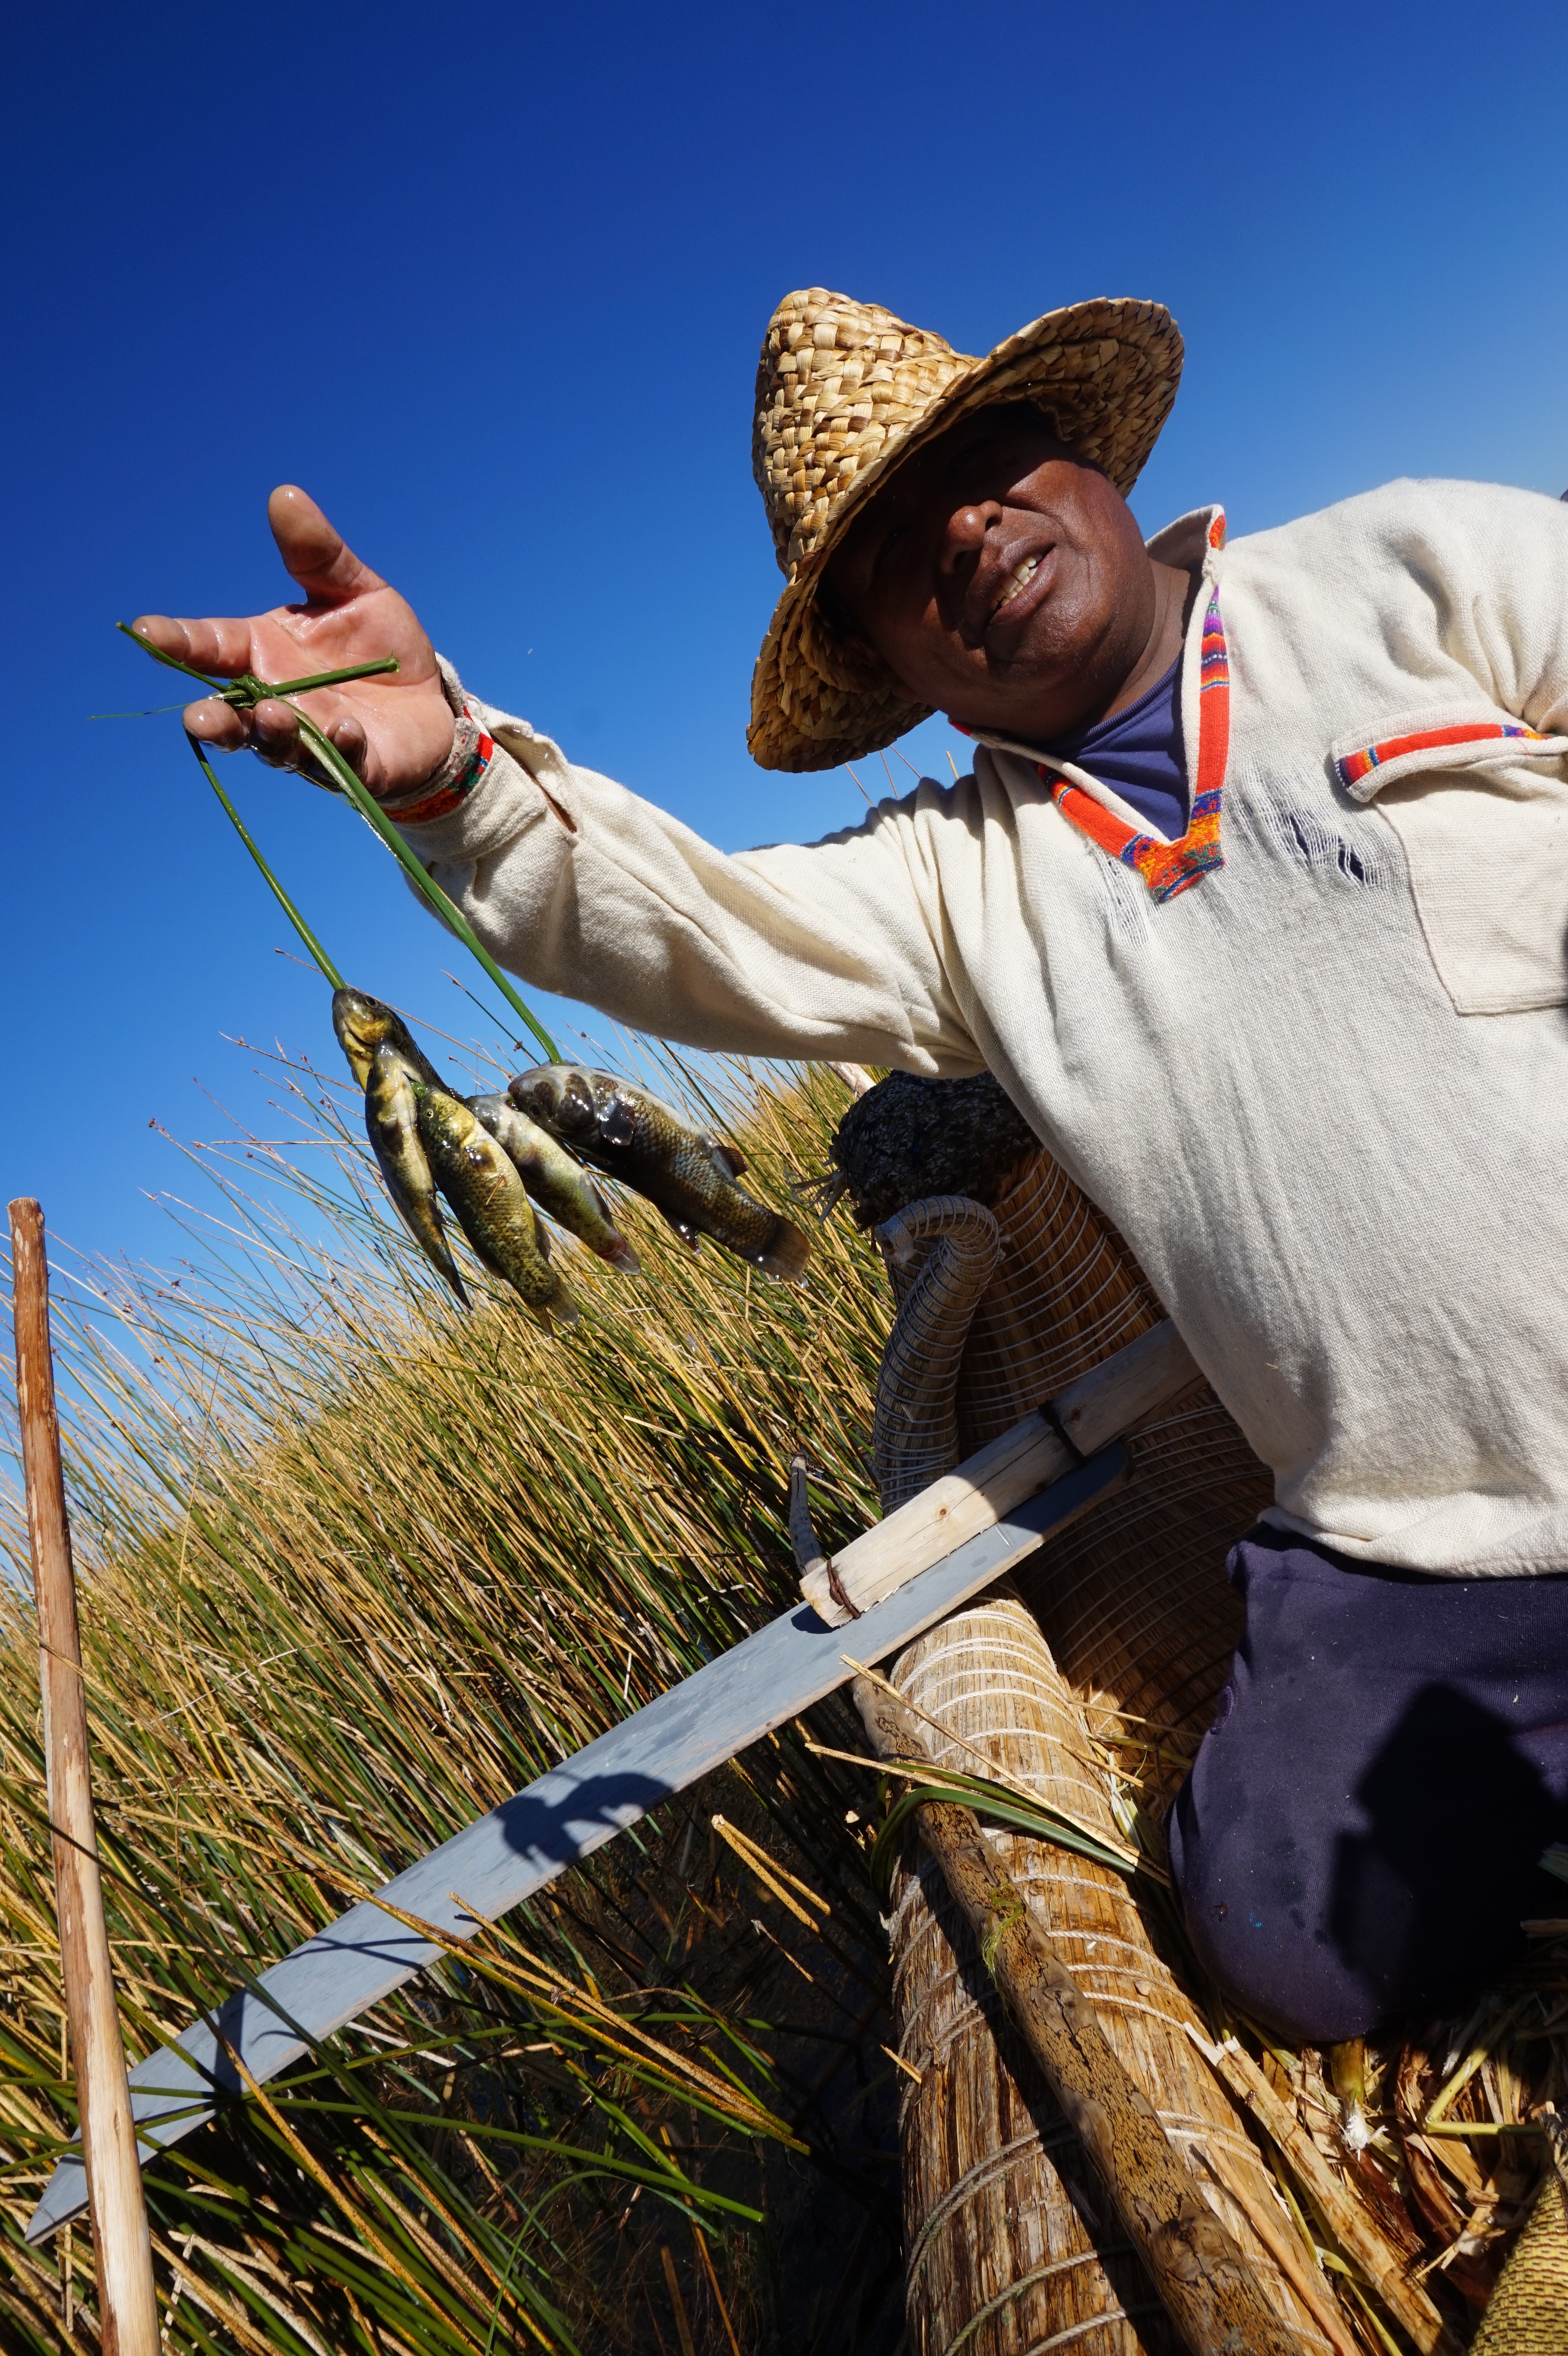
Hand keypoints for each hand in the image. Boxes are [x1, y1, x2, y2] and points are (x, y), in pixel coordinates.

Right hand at [134, 487, 454, 798]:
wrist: (430, 700)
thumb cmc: (380, 647)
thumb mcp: (355, 590)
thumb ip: (317, 554)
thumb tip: (284, 495)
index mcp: (264, 652)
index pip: (210, 645)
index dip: (176, 639)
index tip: (143, 630)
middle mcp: (276, 700)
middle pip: (230, 714)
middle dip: (214, 718)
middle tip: (197, 715)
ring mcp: (311, 739)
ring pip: (275, 746)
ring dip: (269, 734)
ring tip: (272, 716)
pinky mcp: (355, 766)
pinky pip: (339, 763)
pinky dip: (338, 748)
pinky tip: (345, 730)